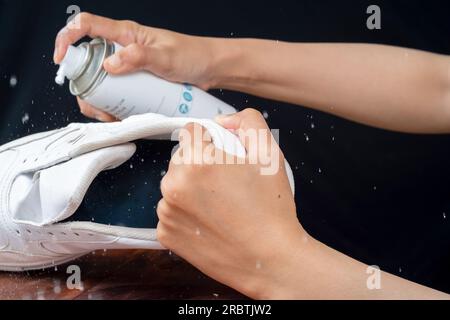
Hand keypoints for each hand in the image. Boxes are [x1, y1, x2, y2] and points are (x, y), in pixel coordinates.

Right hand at [54, 12, 222, 120]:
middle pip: (88, 61)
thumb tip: (109, 64)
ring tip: (110, 114)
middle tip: (95, 103)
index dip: (67, 38)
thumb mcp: (165, 57)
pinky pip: (117, 91)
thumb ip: (138, 57)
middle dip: (84, 84)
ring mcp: (129, 65)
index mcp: (126, 34)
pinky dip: (113, 104)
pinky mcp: (136, 80)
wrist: (210, 69)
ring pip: (100, 80)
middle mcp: (123, 48)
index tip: (61, 59)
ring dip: (99, 99)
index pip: (86, 26)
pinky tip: (120, 114)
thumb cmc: (192, 55)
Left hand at [156, 109, 307, 298]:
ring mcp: (166, 211)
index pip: (192, 131)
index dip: (212, 141)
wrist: (270, 260)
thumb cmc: (271, 210)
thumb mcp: (270, 154)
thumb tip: (223, 120)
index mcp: (197, 160)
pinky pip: (171, 210)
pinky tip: (210, 221)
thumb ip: (248, 122)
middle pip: (181, 157)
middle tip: (227, 184)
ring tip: (220, 205)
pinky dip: (186, 213)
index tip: (225, 157)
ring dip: (191, 188)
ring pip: (175, 184)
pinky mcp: (165, 233)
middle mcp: (173, 184)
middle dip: (200, 164)